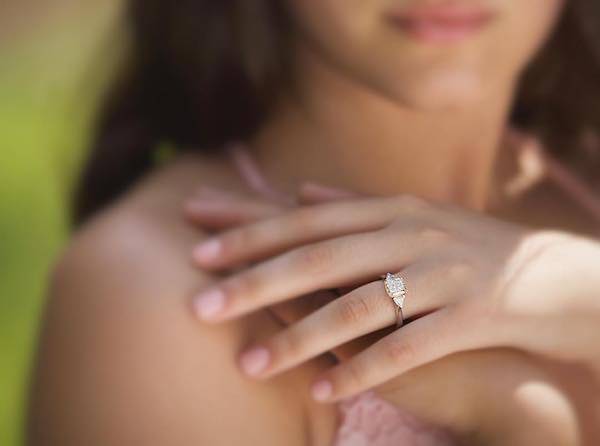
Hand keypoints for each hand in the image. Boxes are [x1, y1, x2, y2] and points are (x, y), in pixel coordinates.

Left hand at [184, 185, 599, 443]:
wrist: (553, 277)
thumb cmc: (470, 248)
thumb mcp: (415, 215)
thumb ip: (355, 203)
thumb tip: (299, 188)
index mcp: (391, 209)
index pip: (306, 218)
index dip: (250, 231)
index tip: (198, 246)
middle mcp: (412, 235)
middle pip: (321, 257)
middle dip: (255, 281)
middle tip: (197, 303)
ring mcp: (442, 274)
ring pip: (359, 306)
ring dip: (299, 338)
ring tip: (247, 364)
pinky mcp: (472, 316)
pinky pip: (410, 346)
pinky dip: (365, 368)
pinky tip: (321, 392)